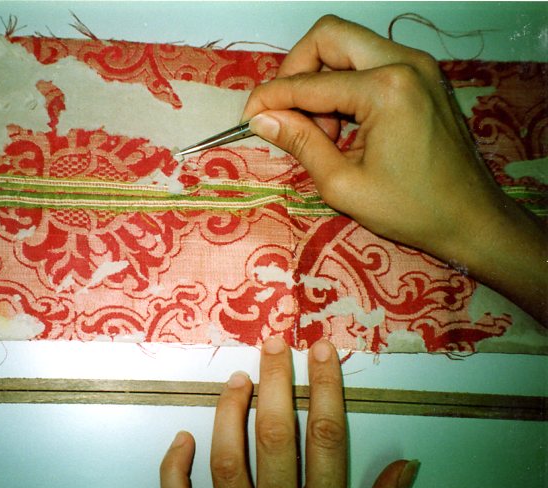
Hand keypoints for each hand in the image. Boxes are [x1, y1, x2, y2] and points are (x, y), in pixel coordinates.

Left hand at [159, 337, 418, 487]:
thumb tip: (406, 465)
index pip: (328, 440)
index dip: (326, 388)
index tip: (322, 350)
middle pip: (275, 437)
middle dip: (276, 384)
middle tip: (275, 343)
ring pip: (226, 460)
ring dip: (229, 414)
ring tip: (238, 378)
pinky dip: (174, 470)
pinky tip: (181, 437)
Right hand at [241, 15, 547, 323]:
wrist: (472, 218)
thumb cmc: (411, 210)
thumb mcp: (343, 185)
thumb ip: (300, 143)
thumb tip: (261, 119)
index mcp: (386, 90)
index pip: (309, 82)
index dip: (271, 98)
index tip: (248, 118)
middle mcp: (405, 63)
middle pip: (328, 36)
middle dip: (296, 70)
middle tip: (287, 112)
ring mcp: (419, 65)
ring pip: (348, 43)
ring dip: (322, 78)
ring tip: (323, 131)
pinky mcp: (423, 75)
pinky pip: (369, 60)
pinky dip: (345, 83)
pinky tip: (345, 125)